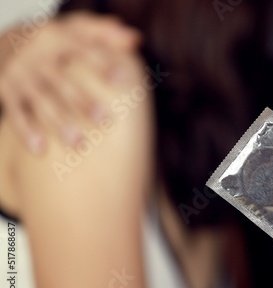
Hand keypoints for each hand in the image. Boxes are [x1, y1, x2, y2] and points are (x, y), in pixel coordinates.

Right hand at [0, 11, 139, 153]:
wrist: (3, 38)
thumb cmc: (54, 41)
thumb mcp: (74, 30)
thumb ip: (103, 33)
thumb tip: (135, 40)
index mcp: (58, 40)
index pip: (82, 51)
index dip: (103, 65)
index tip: (124, 80)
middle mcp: (38, 57)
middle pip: (62, 82)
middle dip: (83, 101)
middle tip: (106, 121)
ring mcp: (20, 75)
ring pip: (41, 101)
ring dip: (59, 123)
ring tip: (79, 144)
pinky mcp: (6, 90)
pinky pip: (16, 112)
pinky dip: (26, 131)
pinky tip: (41, 150)